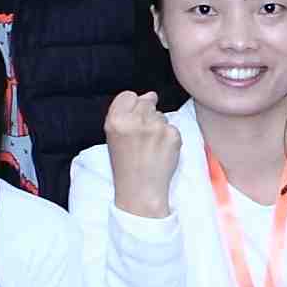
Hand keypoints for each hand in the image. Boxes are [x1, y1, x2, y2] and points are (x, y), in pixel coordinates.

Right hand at [103, 90, 179, 218]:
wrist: (140, 191)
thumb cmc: (125, 165)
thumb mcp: (113, 137)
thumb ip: (126, 113)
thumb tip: (150, 95)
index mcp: (116, 120)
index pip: (128, 95)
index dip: (132, 107)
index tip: (133, 120)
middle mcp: (135, 121)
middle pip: (146, 102)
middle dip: (146, 116)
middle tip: (143, 137)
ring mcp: (156, 128)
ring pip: (161, 115)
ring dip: (159, 127)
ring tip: (150, 147)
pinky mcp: (172, 135)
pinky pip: (173, 128)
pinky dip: (169, 138)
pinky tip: (161, 151)